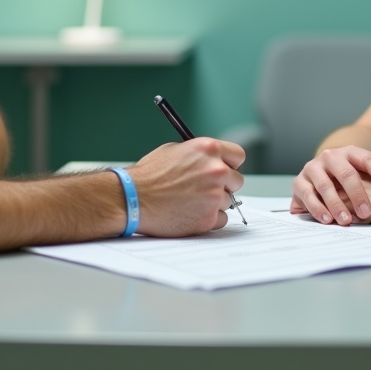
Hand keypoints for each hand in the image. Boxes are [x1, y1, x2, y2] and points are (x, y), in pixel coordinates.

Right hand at [127, 138, 244, 236]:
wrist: (132, 199)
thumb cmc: (148, 175)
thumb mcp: (175, 150)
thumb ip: (199, 155)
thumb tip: (212, 161)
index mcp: (209, 149)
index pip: (238, 156)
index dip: (230, 163)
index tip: (225, 169)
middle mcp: (216, 171)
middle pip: (237, 180)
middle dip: (224, 185)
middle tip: (205, 189)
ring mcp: (214, 196)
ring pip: (228, 202)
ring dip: (214, 203)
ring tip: (190, 202)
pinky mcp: (208, 218)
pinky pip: (221, 220)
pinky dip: (209, 219)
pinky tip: (190, 213)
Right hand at [290, 145, 370, 224]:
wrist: (314, 176)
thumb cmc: (343, 178)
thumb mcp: (360, 174)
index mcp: (349, 152)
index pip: (368, 159)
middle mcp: (330, 157)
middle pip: (346, 173)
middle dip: (358, 195)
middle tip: (367, 213)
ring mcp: (313, 168)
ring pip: (325, 185)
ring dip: (337, 205)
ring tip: (346, 221)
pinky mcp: (299, 182)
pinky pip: (308, 195)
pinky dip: (318, 209)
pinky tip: (328, 219)